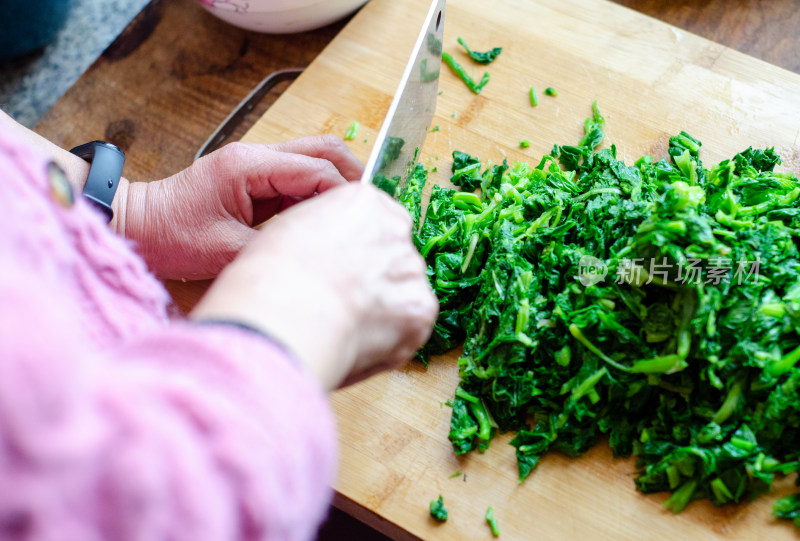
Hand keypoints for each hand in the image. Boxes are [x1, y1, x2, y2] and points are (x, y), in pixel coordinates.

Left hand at [119, 136, 363, 279]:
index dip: (345, 194)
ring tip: (350, 219)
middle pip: (324, 150)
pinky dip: (316, 196)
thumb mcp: (226, 250)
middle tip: (367, 212)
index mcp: (250, 166)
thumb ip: (276, 245)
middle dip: (352, 178)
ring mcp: (256, 165)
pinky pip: (297, 179)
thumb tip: (319, 251)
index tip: (362, 221)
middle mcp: (257, 156)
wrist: (134, 224)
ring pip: (313, 160)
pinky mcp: (254, 179)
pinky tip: (323, 222)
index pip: (317, 169)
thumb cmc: (170, 235)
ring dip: (335, 186)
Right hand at [189, 183, 438, 389]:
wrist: (287, 315)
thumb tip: (330, 254)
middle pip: (392, 257)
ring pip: (403, 293)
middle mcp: (396, 230)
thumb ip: (326, 234)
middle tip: (342, 302)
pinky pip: (410, 327)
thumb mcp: (291, 230)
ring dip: (383, 310)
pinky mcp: (420, 310)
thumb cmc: (273, 275)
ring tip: (346, 326)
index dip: (357, 250)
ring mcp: (411, 270)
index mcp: (364, 202)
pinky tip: (359, 341)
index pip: (375, 221)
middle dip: (374, 280)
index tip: (341, 269)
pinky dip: (390, 340)